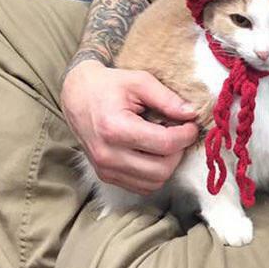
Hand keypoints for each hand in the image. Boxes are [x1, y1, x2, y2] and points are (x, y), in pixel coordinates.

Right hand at [60, 60, 199, 194]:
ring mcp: (105, 169)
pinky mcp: (106, 176)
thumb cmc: (108, 86)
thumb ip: (167, 98)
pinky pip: (142, 186)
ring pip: (154, 182)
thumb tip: (191, 113)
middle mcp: (107, 154)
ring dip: (168, 164)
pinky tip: (153, 152)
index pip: (164, 144)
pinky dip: (154, 173)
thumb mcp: (139, 81)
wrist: (77, 96)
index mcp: (115, 128)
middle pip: (162, 169)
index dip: (186, 135)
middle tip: (180, 133)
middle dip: (178, 151)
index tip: (191, 124)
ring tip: (165, 142)